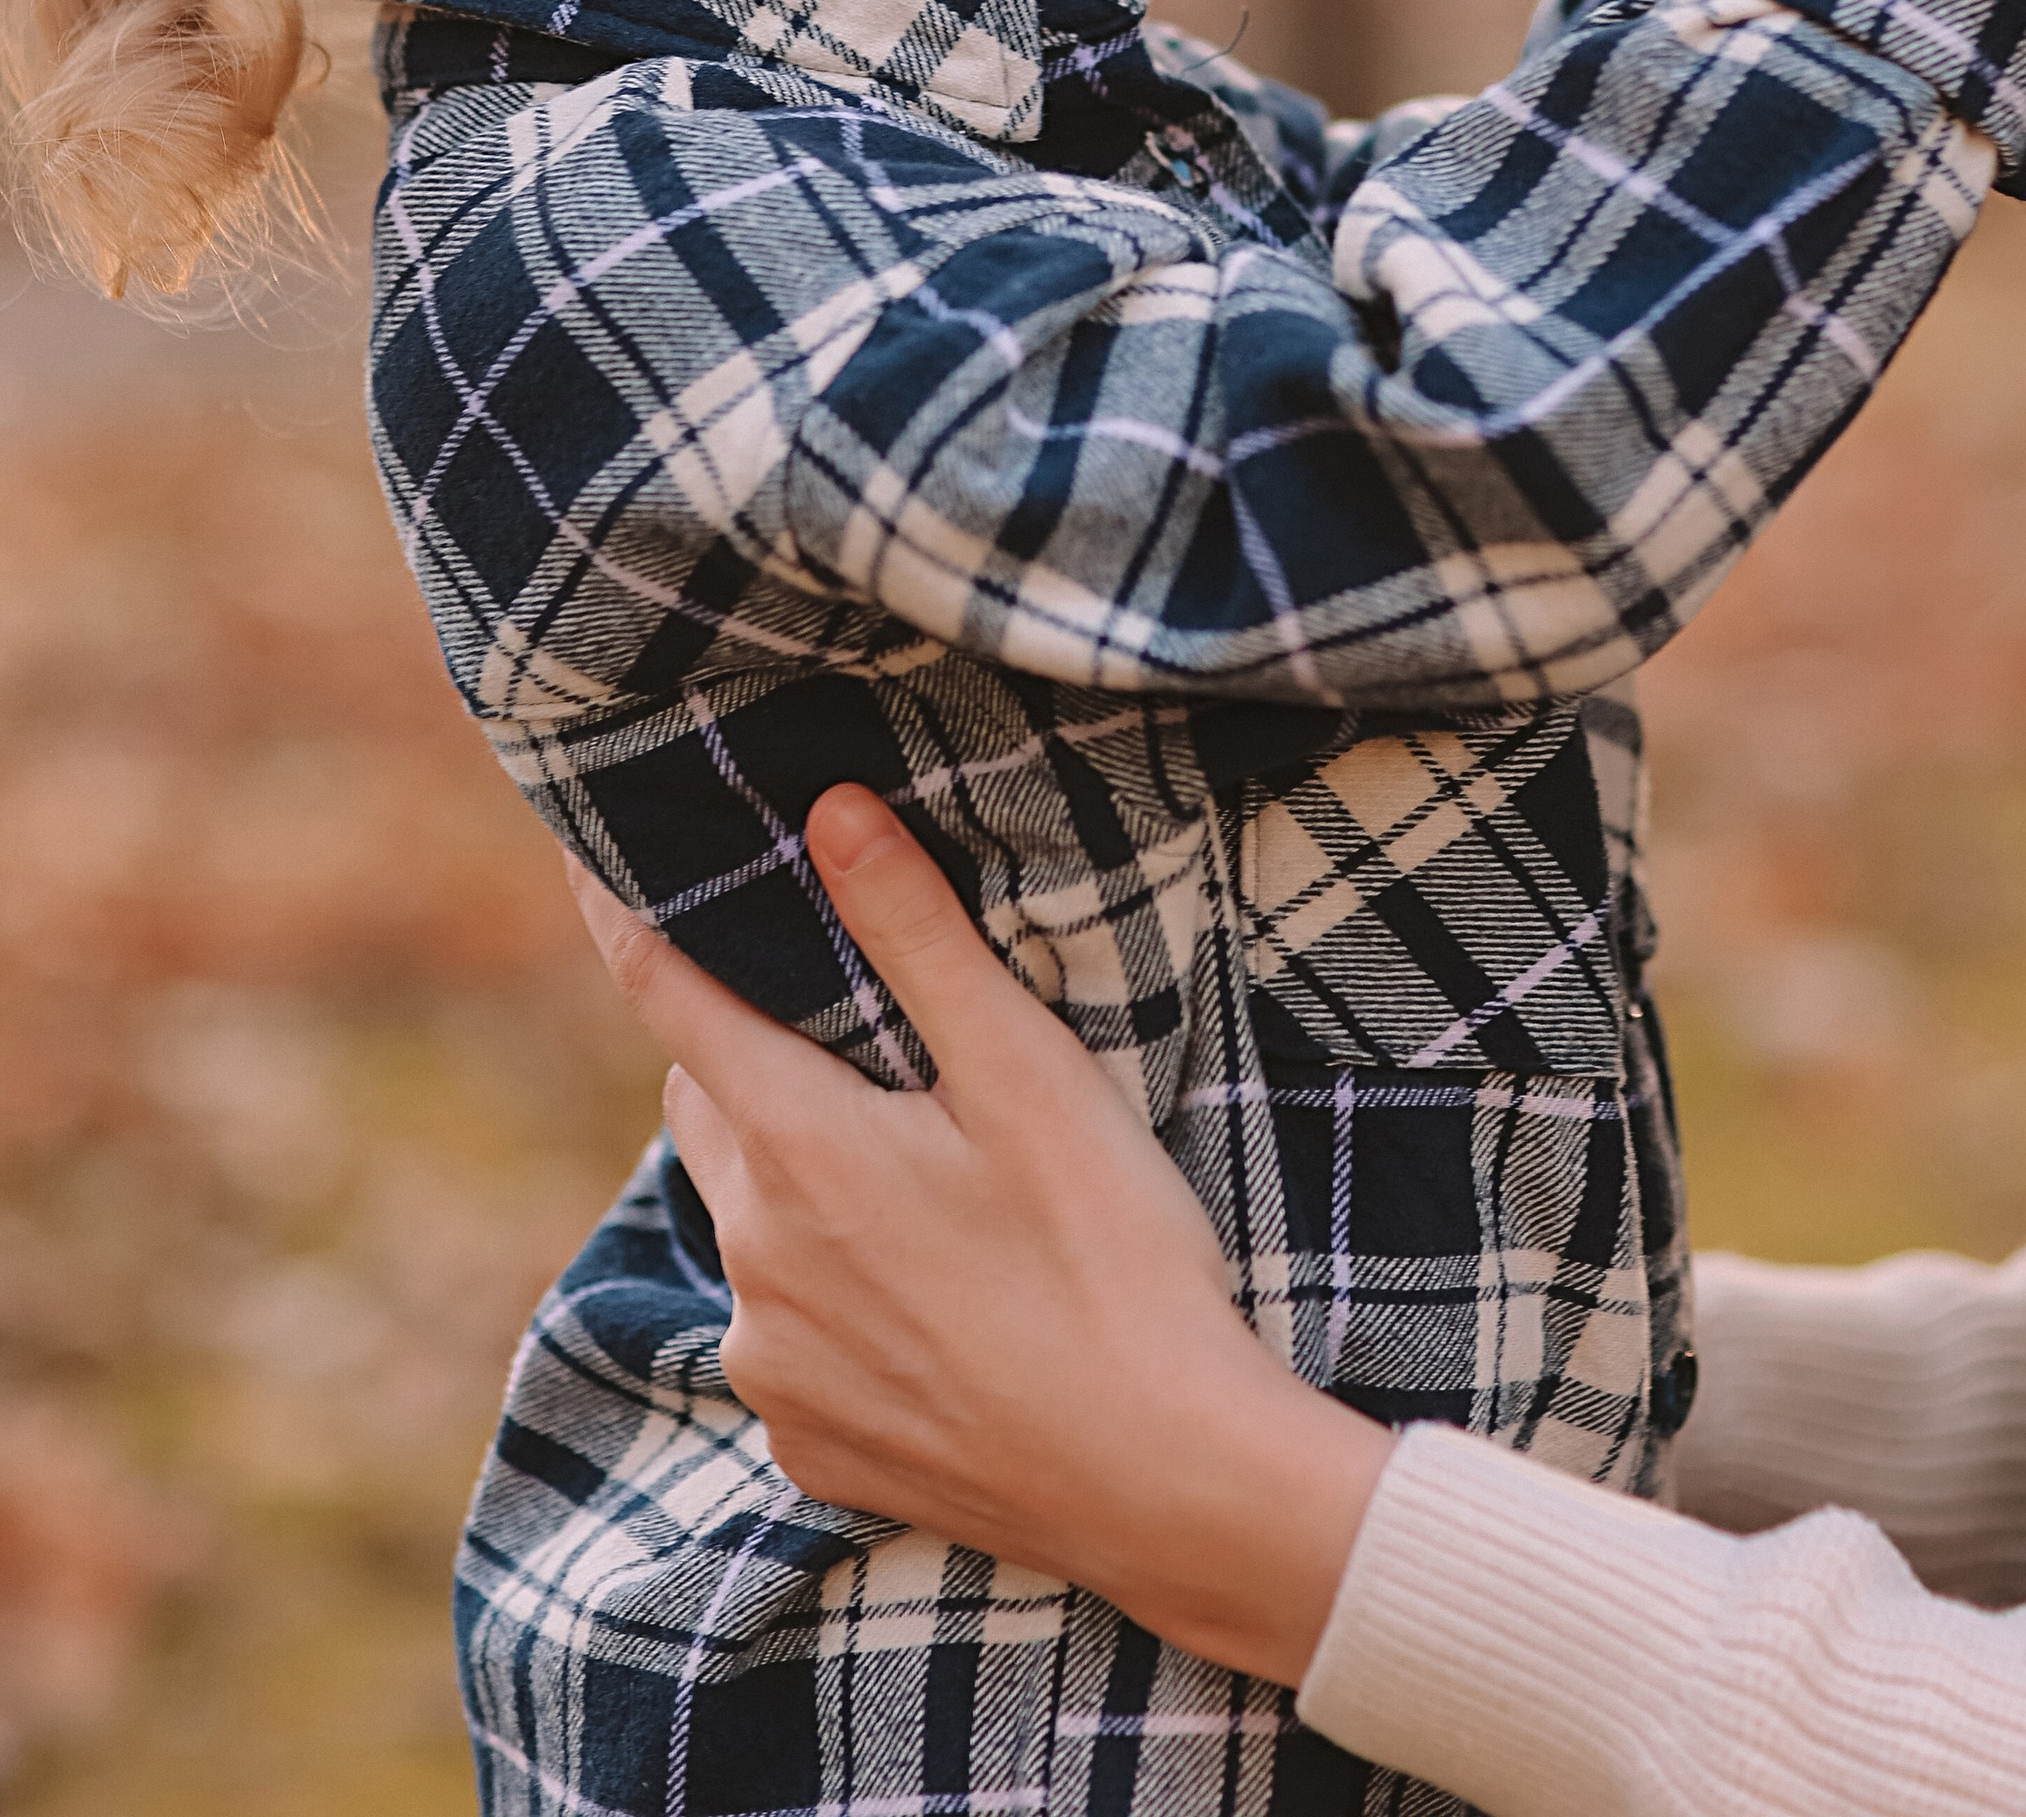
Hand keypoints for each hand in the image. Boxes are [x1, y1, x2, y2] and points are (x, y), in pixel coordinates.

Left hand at [571, 789, 1392, 1689]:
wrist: (1167, 1483)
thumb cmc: (1112, 1257)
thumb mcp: (1029, 1075)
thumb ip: (918, 936)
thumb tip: (828, 813)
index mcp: (800, 1152)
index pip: (668, 996)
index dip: (625, 917)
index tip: (588, 856)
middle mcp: (754, 1261)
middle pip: (711, 1107)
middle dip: (752, 1055)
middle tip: (853, 1034)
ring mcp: (773, 1366)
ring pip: (748, 1224)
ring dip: (795, 1182)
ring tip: (921, 1181)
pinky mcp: (808, 1445)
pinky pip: (784, 1333)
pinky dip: (828, 1294)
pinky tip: (932, 1300)